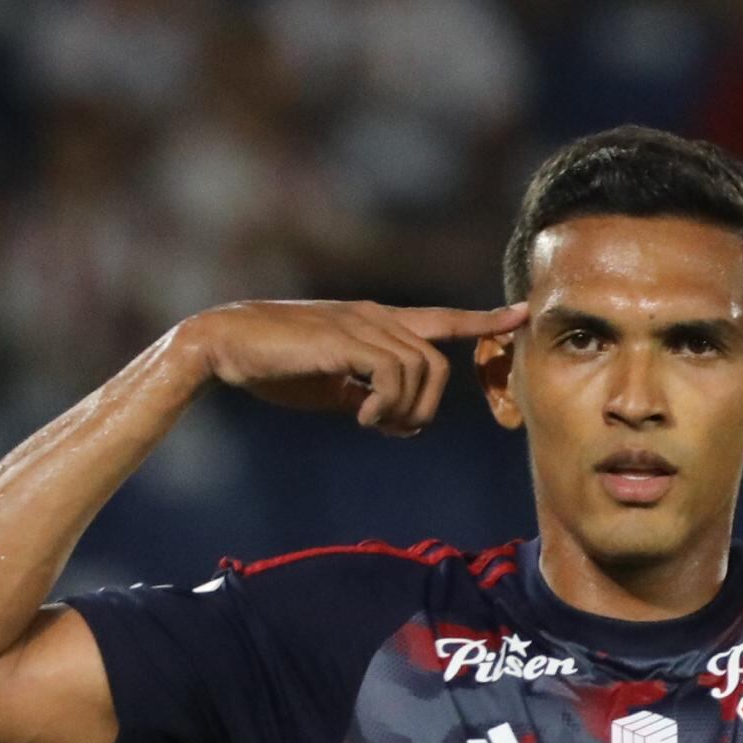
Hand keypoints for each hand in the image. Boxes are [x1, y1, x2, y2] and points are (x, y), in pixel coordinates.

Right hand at [172, 299, 523, 436]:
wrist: (223, 345)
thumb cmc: (271, 366)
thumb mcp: (329, 386)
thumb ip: (366, 396)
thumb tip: (395, 420)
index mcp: (374, 324)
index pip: (440, 320)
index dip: (481, 321)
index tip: (519, 314)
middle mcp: (375, 318)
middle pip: (438, 362)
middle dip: (427, 406)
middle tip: (389, 429)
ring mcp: (361, 325)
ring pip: (422, 369)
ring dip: (404, 409)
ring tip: (370, 422)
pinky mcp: (345, 339)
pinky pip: (394, 373)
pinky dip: (386, 404)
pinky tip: (360, 416)